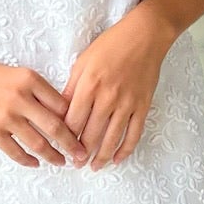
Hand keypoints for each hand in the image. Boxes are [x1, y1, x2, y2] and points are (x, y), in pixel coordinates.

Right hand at [0, 58, 89, 167]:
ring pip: (38, 143)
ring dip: (54, 156)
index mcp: (31, 81)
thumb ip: (43, 93)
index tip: (83, 132)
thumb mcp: (24, 75)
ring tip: (62, 161)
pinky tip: (37, 163)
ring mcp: (6, 117)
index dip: (75, 121)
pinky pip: (16, 152)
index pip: (62, 105)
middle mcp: (20, 99)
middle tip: (82, 155)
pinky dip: (29, 160)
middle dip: (72, 144)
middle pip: (55, 127)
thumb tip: (67, 117)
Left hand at [62, 10, 172, 169]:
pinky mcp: (143, 106)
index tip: (59, 147)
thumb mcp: (82, 62)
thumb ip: (71, 88)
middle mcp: (107, 97)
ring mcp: (127, 103)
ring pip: (112, 139)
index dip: (64, 138)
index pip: (72, 121)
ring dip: (101, 157)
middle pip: (91, 134)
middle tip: (74, 164)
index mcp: (89, 85)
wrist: (144, 36)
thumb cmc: (110, 45)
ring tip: (93, 167)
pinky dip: (126, 150)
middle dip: (80, 153)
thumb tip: (60, 112)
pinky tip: (117, 160)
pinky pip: (134, 134)